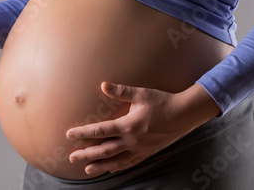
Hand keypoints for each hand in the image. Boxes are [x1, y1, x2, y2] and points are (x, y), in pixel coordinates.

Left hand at [66, 82, 219, 174]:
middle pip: (104, 150)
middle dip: (86, 154)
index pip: (100, 131)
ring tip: (86, 169)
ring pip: (116, 161)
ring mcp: (140, 149)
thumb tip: (103, 85)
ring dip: (100, 165)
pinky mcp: (147, 153)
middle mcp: (132, 141)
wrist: (184, 115)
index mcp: (128, 126)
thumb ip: (121, 91)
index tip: (69, 134)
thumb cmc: (162, 102)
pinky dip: (117, 167)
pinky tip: (109, 169)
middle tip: (71, 157)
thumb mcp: (141, 94)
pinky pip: (129, 163)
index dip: (83, 133)